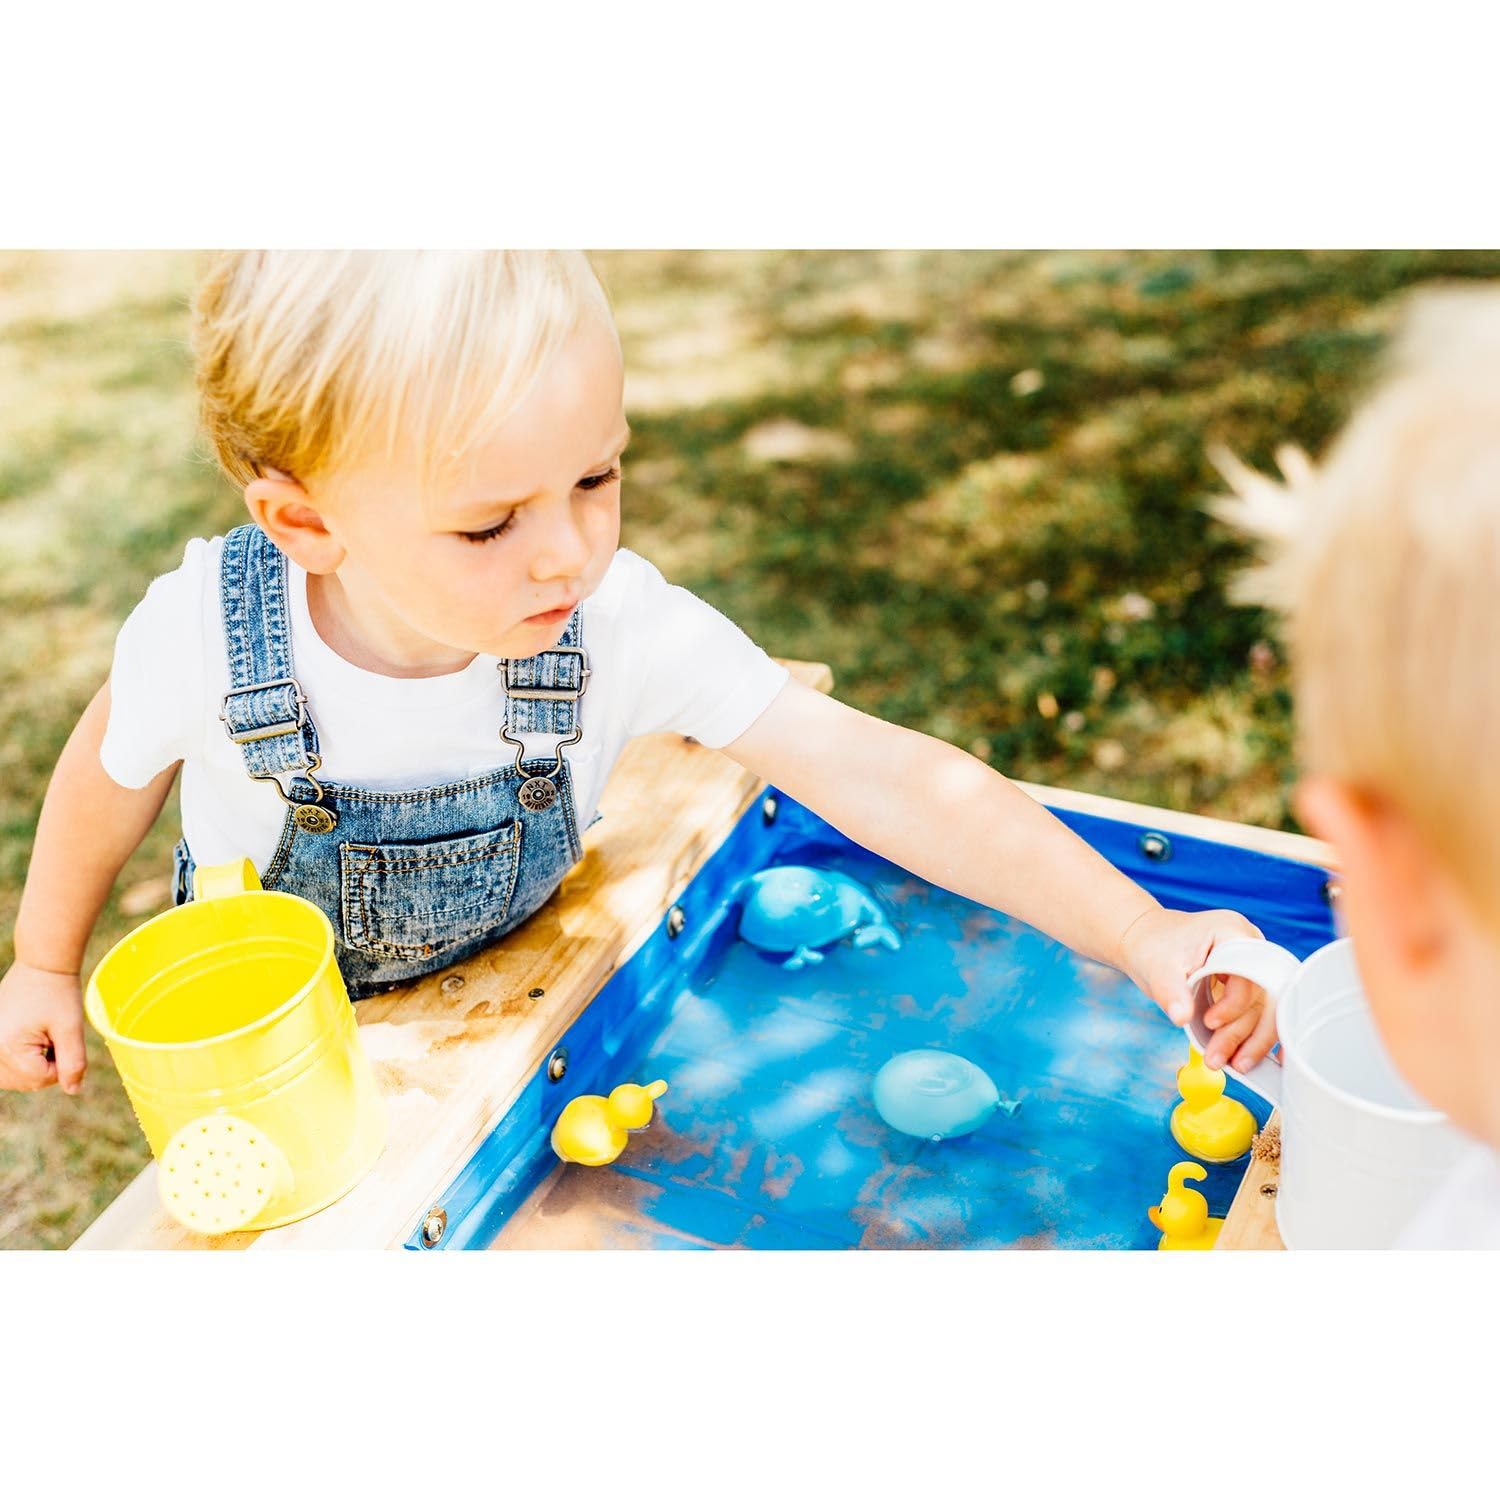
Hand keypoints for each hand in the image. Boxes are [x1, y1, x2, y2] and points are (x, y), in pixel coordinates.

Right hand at [0, 960, 86, 1093]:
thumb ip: (73, 1062)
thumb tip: (72, 1091)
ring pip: (15, 1077)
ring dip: (35, 1064)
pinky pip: (6, 1066)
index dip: (63, 1065)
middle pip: (26, 1082)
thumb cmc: (58, 993)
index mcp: (7, 1048)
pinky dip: (23, 1060)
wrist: (41, 965)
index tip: (65, 1039)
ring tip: (43, 1034)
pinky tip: (33, 1039)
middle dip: (48, 1066)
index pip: (41, 1079)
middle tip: (54, 1035)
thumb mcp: (71, 1028)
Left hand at [1116, 905, 1276, 1069]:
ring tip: (1227, 1064)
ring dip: (1249, 1041)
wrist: (1146, 939)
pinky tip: (1250, 1058)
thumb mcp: (1157, 969)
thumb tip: (1181, 1018)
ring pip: (1264, 1008)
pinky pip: (1258, 1011)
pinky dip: (1252, 1036)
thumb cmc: (1153, 948)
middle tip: (1227, 1062)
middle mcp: (1250, 945)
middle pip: (1264, 995)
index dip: (1234, 1004)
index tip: (1209, 1022)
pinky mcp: (1248, 981)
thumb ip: (1171, 993)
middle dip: (1246, 1033)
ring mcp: (1252, 963)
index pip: (1249, 973)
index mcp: (1231, 932)